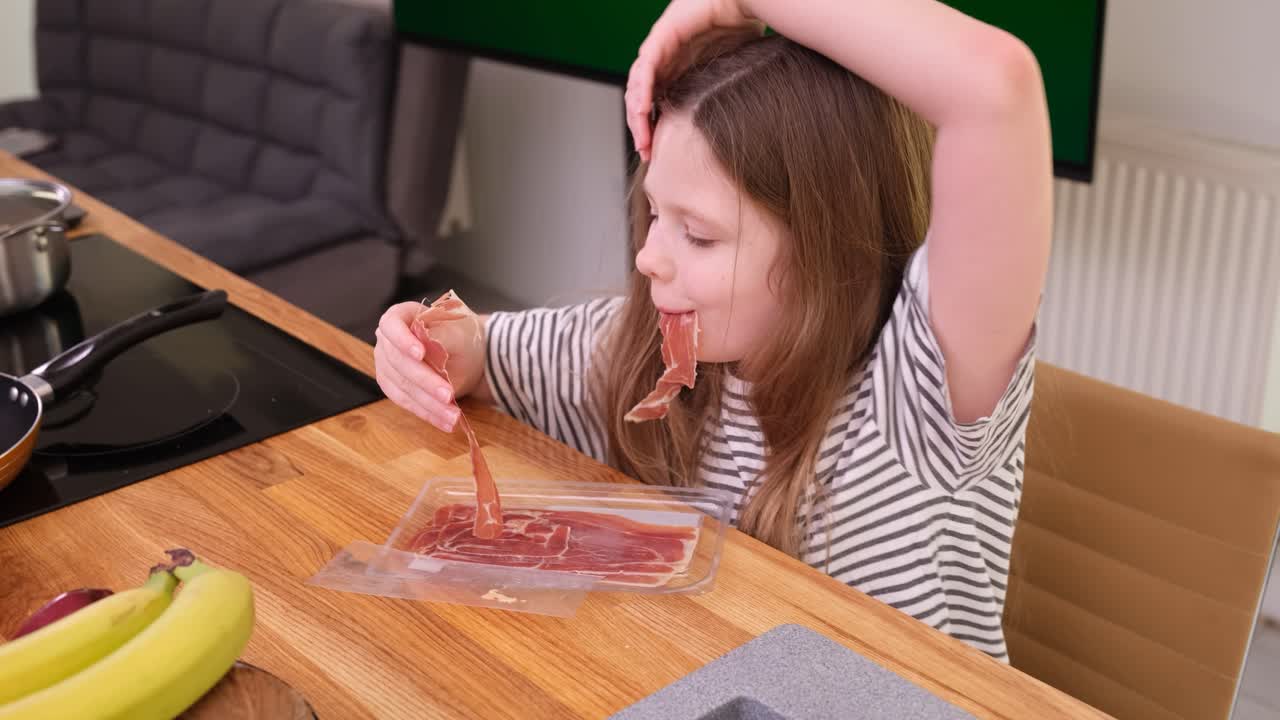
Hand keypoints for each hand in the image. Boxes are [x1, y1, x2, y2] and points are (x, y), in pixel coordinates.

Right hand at [374, 301, 480, 432]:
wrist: (469, 356)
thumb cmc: (462, 336)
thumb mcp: (459, 331)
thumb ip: (443, 336)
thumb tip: (430, 343)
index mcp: (401, 316)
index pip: (391, 325)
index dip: (402, 340)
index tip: (420, 353)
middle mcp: (388, 341)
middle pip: (398, 362)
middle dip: (425, 381)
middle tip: (447, 395)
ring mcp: (388, 366)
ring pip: (403, 387)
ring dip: (428, 404)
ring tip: (453, 415)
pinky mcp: (395, 388)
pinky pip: (407, 403)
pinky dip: (427, 413)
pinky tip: (445, 421)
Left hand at [625, 0, 763, 161]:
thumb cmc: (741, 27)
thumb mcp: (731, 71)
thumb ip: (725, 91)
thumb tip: (738, 121)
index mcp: (676, 69)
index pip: (654, 103)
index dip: (652, 128)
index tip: (656, 152)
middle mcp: (663, 60)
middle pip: (640, 100)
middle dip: (641, 128)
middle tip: (647, 153)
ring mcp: (659, 48)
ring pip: (637, 88)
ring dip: (637, 116)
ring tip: (643, 140)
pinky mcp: (661, 38)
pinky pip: (644, 70)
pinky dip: (641, 92)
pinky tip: (642, 112)